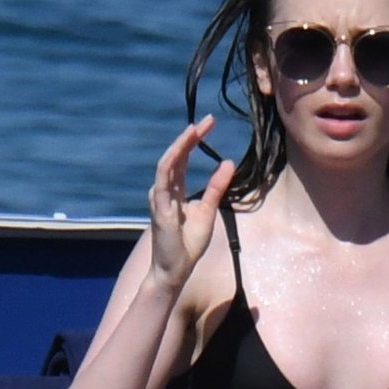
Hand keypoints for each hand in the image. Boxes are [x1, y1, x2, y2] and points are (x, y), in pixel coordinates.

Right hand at [146, 116, 234, 287]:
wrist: (176, 269)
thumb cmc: (189, 243)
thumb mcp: (209, 210)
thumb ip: (216, 187)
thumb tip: (228, 162)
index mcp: (175, 190)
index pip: (183, 158)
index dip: (194, 140)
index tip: (209, 123)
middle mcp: (164, 189)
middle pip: (176, 156)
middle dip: (189, 137)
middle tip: (207, 120)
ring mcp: (159, 197)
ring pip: (167, 163)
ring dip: (180, 145)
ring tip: (194, 129)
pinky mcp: (159, 207)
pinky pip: (163, 180)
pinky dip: (171, 163)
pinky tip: (181, 150)